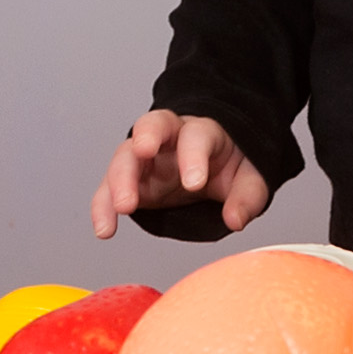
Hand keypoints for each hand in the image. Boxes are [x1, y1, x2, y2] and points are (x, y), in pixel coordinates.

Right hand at [91, 110, 268, 239]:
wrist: (213, 168)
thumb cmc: (230, 168)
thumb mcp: (249, 180)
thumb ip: (246, 198)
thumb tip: (235, 219)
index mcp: (203, 133)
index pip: (196, 136)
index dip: (193, 156)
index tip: (194, 183)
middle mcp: (169, 137)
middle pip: (152, 125)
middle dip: (146, 137)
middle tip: (143, 153)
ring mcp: (145, 156)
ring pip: (125, 156)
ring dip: (120, 179)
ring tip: (124, 207)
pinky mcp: (129, 180)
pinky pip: (109, 189)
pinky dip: (103, 206)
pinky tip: (105, 229)